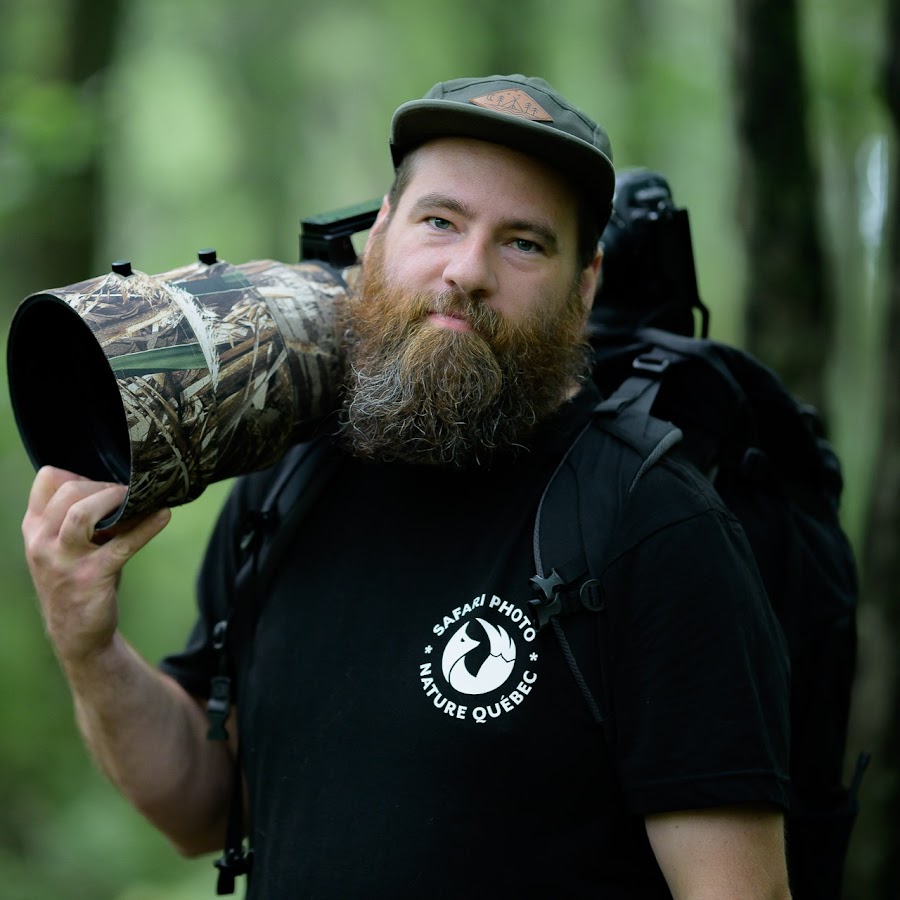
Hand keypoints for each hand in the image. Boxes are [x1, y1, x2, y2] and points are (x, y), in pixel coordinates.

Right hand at [22, 466, 170, 667]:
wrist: (74, 632)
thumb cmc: (75, 578)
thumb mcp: (63, 545)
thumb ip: (77, 516)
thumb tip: (120, 485)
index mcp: (34, 529)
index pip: (46, 481)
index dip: (77, 473)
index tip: (99, 482)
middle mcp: (42, 543)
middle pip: (69, 493)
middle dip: (102, 485)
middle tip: (124, 492)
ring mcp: (64, 561)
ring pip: (82, 514)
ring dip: (114, 499)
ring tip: (135, 497)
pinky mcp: (92, 577)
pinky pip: (123, 545)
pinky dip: (147, 527)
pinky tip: (164, 515)